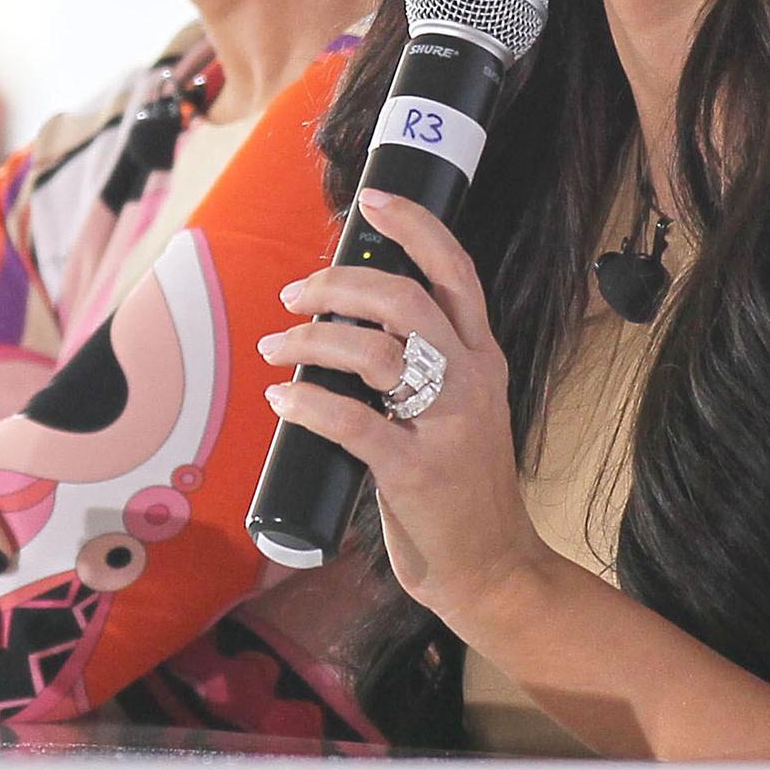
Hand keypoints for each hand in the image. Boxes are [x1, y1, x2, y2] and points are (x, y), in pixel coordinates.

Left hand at [255, 188, 557, 629]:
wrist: (493, 567)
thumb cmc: (462, 489)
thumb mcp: (460, 412)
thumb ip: (423, 368)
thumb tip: (345, 324)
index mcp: (484, 360)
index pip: (456, 272)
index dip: (415, 227)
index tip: (373, 201)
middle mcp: (473, 383)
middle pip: (405, 301)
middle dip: (338, 285)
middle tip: (294, 296)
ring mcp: (448, 427)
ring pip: (377, 352)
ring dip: (312, 339)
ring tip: (276, 347)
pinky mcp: (416, 473)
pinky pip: (353, 423)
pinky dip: (307, 404)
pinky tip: (282, 399)